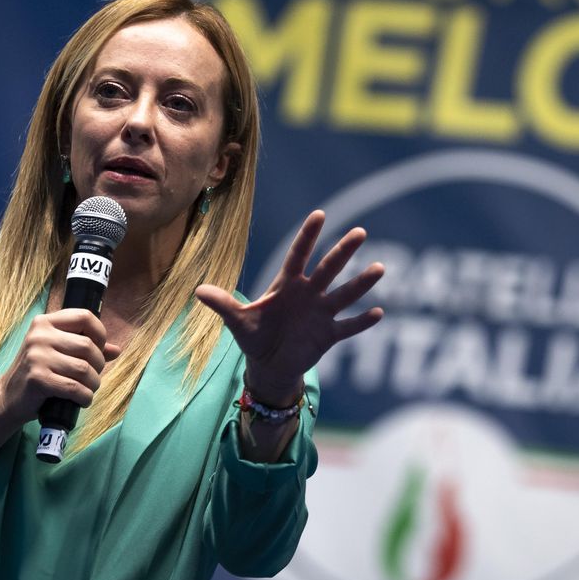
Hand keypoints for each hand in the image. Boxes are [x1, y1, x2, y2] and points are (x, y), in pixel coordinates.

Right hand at [0, 308, 121, 428]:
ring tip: (88, 389)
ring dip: (93, 384)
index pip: (85, 316)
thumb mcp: (58, 354)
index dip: (100, 334)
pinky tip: (82, 400)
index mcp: (45, 322)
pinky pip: (74, 387)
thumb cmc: (38, 373)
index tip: (99, 349)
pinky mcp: (37, 379)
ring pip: (84, 369)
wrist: (8, 398)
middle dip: (98, 365)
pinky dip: (85, 397)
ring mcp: (36, 356)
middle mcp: (39, 335)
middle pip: (88, 345)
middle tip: (93, 377)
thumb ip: (85, 349)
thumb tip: (117, 350)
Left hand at [195, 210, 384, 405]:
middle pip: (328, 269)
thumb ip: (223, 305)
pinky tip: (380, 312)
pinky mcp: (328, 335)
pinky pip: (348, 327)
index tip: (320, 215)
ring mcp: (321, 313)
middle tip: (360, 232)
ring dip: (361, 283)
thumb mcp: (237, 322)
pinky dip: (362, 322)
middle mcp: (308, 293)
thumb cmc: (254, 336)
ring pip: (344, 294)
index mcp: (287, 284)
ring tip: (380, 268)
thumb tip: (198, 291)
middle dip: (343, 252)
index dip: (308, 236)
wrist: (269, 364)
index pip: (299, 255)